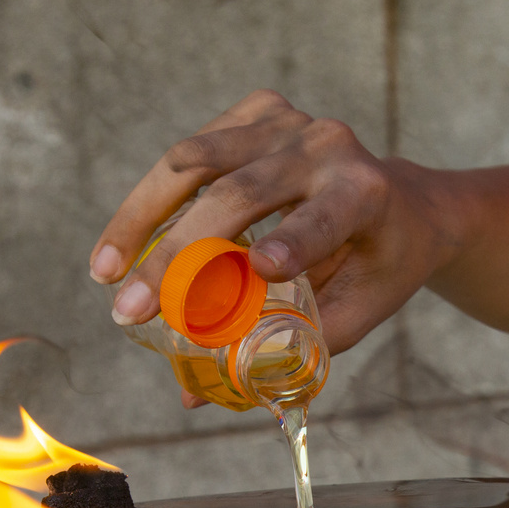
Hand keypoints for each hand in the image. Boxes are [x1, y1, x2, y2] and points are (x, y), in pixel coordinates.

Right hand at [91, 90, 454, 363]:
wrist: (404, 202)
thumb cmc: (380, 265)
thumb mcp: (358, 311)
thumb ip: (289, 350)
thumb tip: (195, 397)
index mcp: (366, 193)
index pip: (325, 217)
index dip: (294, 240)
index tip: (261, 269)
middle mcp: (328, 147)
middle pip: (240, 194)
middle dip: (178, 255)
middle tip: (130, 310)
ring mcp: (289, 122)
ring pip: (196, 162)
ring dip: (141, 218)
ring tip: (104, 273)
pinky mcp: (259, 110)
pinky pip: (191, 154)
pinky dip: (152, 197)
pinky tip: (128, 240)